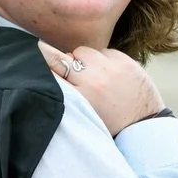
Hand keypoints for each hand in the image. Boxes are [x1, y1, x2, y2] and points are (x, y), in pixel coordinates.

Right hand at [38, 42, 164, 135]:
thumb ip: (64, 93)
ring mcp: (110, 68)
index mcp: (80, 97)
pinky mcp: (125, 61)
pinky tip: (108, 75)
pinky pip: (103, 51)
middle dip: (59, 61)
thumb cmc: (107, 124)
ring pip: (82, 52)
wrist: (143, 126)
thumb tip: (43, 65)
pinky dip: (102, 60)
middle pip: (61, 57)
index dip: (39, 61)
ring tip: (91, 76)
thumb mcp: (81, 114)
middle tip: (65, 71)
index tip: (34, 57)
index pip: (49, 69)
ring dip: (83, 60)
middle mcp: (93, 80)